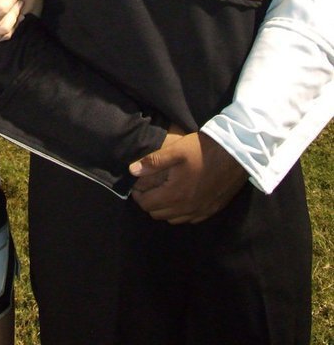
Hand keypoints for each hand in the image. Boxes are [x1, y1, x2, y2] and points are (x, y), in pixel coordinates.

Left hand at [129, 131, 247, 224]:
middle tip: (150, 187)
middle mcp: (187, 208)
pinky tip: (183, 196)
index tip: (138, 185)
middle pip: (158, 214)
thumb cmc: (203, 149)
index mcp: (175, 195)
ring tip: (165, 191)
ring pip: (173, 219)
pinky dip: (181, 211)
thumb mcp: (176, 150)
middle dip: (150, 202)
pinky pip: (190, 218)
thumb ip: (153, 162)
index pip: (147, 205)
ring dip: (165, 208)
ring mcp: (201, 211)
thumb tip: (132, 171)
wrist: (236, 153)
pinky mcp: (212, 210)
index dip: (138, 195)